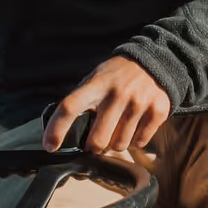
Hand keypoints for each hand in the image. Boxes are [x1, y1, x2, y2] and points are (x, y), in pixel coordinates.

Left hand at [42, 56, 171, 156]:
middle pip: (97, 140)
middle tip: (96, 140)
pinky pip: (139, 143)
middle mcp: (118, 94)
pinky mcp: (157, 111)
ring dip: (115, 143)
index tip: (50, 146)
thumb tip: (62, 131)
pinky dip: (134, 141)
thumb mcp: (96, 78)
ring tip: (119, 128)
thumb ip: (82, 100)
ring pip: (119, 145)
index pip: (70, 107)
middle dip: (93, 146)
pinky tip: (134, 127)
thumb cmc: (118, 75)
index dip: (56, 129)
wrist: (155, 61)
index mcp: (96, 85)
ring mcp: (139, 103)